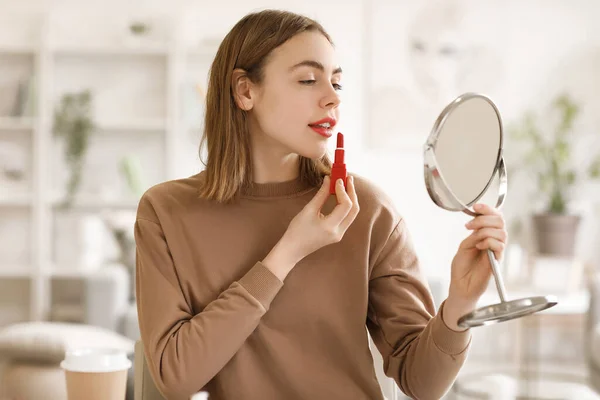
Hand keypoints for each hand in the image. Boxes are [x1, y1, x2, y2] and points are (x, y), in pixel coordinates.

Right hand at [263, 175, 359, 279]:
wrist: (293, 249)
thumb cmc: (297, 230)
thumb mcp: (308, 210)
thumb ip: (321, 194)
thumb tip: (329, 179)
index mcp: (330, 227)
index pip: (346, 205)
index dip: (343, 190)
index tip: (338, 179)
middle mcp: (339, 232)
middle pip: (354, 209)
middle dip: (351, 192)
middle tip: (347, 178)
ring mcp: (340, 234)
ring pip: (352, 213)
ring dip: (350, 198)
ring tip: (345, 184)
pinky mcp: (338, 234)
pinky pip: (347, 217)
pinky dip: (346, 205)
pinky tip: (341, 195)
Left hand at [444, 203, 507, 329]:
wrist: (460, 284)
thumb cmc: (462, 266)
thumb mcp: (465, 245)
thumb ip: (474, 234)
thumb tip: (479, 223)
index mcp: (486, 235)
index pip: (494, 217)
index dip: (488, 209)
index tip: (476, 206)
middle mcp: (494, 241)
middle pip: (500, 221)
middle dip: (484, 218)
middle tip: (469, 225)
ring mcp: (497, 250)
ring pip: (501, 232)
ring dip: (485, 230)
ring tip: (473, 238)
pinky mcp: (498, 260)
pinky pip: (499, 245)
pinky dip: (488, 242)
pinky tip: (479, 246)